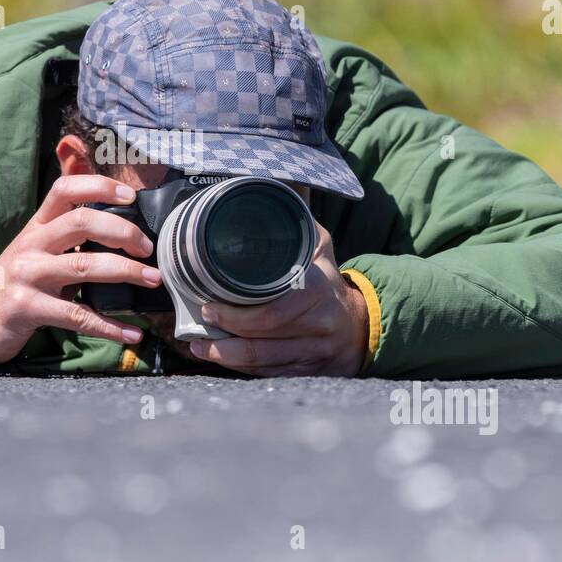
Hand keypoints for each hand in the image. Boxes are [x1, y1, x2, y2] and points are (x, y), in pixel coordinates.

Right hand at [0, 175, 160, 366]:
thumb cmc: (20, 277)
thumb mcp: (37, 242)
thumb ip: (64, 214)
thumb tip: (79, 157)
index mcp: (37, 225)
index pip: (64, 190)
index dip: (99, 187)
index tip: (130, 196)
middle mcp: (31, 245)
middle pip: (80, 223)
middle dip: (122, 232)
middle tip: (148, 248)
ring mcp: (28, 276)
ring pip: (83, 266)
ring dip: (126, 272)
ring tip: (153, 279)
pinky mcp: (28, 308)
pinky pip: (76, 316)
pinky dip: (109, 326)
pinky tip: (132, 332)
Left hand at [187, 222, 366, 376]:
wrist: (363, 324)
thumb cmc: (328, 281)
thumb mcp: (318, 246)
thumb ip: (294, 221)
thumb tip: (268, 187)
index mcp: (317, 291)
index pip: (270, 311)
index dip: (235, 314)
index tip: (208, 306)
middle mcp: (318, 325)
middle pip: (261, 341)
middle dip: (223, 337)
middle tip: (198, 325)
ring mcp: (314, 352)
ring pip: (262, 363)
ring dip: (224, 357)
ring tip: (198, 346)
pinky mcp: (309, 371)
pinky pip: (269, 373)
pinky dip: (242, 369)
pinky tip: (221, 359)